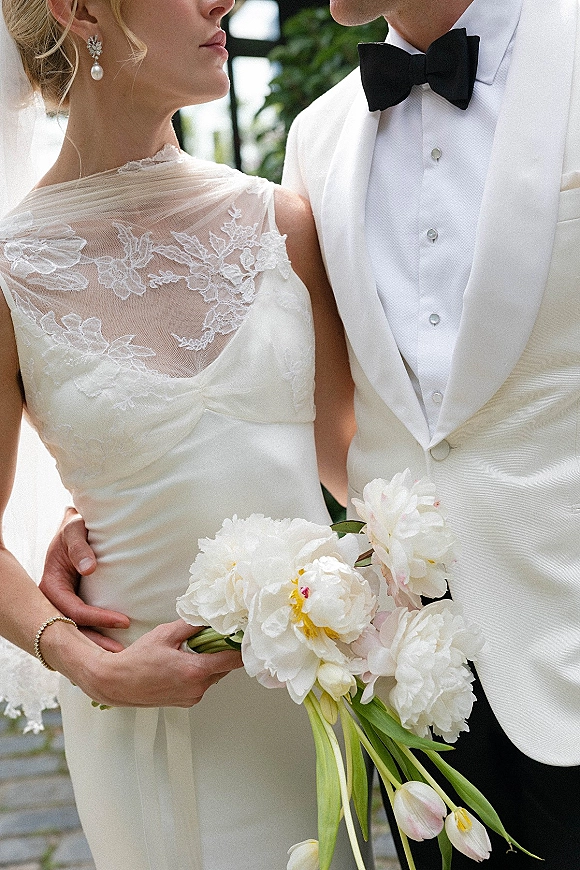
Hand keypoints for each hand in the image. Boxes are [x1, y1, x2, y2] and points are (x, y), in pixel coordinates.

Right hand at [39, 507, 129, 651]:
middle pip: (75, 628)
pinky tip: (117, 641)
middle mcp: (54, 600)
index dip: (97, 618)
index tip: (123, 621)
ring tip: (123, 654)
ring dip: (99, 642)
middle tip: (123, 654)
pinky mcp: (74, 604)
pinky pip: (85, 624)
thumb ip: (79, 547)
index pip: (74, 610)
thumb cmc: (74, 526)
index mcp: (50, 585)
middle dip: (97, 642)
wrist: (76, 526)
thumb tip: (89, 568)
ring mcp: (64, 604)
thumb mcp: (74, 529)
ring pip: (79, 630)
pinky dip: (99, 633)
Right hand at [77, 621, 242, 707]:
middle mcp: (197, 688)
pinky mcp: (185, 702)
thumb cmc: (137, 660)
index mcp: (195, 671)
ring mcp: (192, 697)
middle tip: (209, 637)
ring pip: (213, 675)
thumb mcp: (166, 634)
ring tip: (189, 650)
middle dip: (220, 651)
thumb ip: (191, 625)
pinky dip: (198, 672)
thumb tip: (210, 617)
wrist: (116, 683)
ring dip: (208, 662)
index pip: (233, 660)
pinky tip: (182, 663)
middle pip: (224, 667)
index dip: (240, 646)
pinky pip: (201, 684)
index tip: (242, 635)